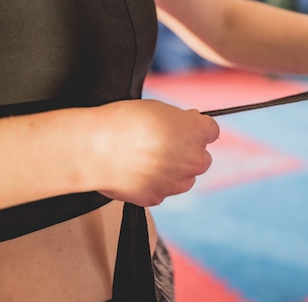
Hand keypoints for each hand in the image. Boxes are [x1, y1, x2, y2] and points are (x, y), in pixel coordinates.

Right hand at [90, 99, 218, 206]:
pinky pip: (161, 191)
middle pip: (202, 158)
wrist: (95, 147)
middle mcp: (193, 159)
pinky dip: (152, 184)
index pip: (211, 131)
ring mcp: (176, 182)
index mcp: (197, 132)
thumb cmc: (123, 122)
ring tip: (146, 160)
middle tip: (164, 145)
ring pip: (184, 179)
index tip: (184, 127)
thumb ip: (178, 121)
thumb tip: (183, 126)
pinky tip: (134, 172)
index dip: (195, 128)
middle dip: (188, 153)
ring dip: (173, 172)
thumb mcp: (158, 109)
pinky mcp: (156, 197)